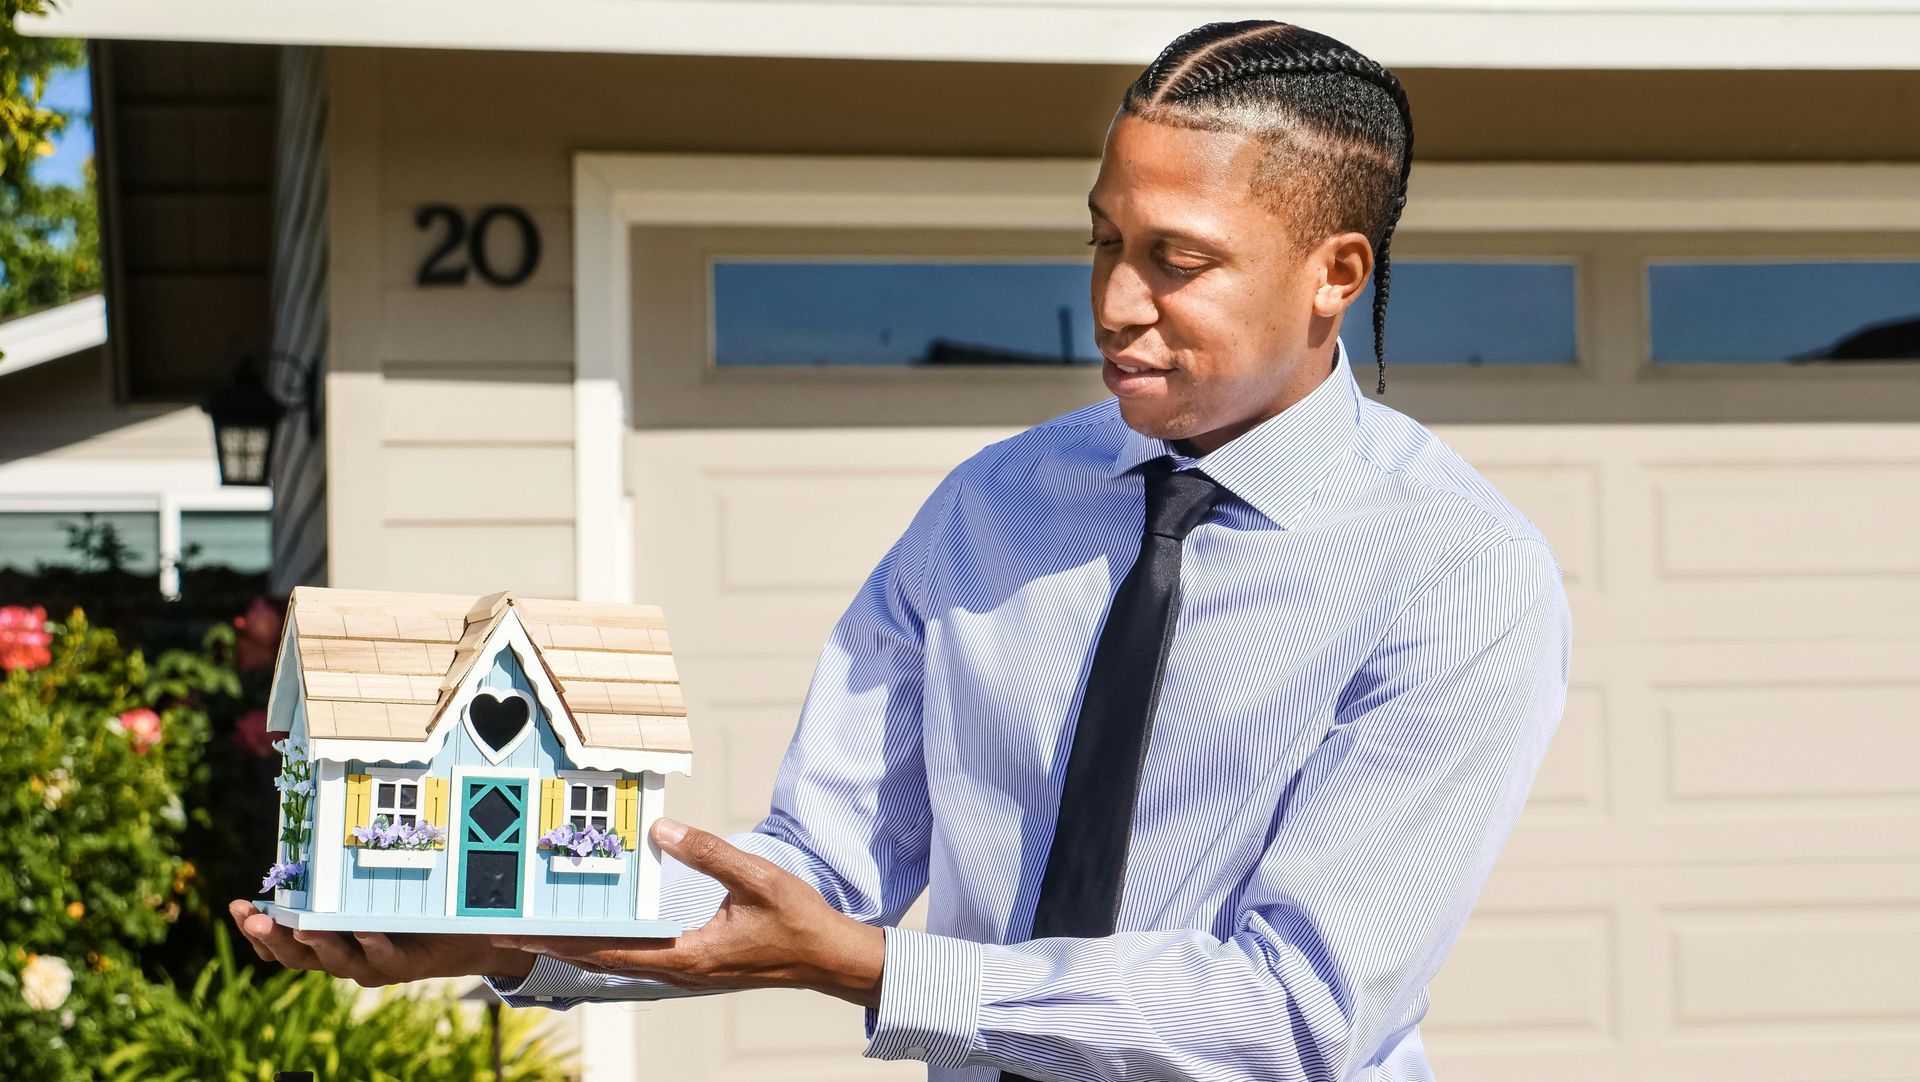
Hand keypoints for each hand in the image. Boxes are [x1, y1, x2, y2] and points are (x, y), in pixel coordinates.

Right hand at [227, 899, 535, 987]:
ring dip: (318, 944)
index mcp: (325, 940)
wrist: (458, 938)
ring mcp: (369, 964)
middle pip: (297, 957)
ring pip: (336, 961)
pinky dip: (372, 943)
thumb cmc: (404, 909)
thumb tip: (312, 829)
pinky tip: (362, 928)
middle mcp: (341, 956)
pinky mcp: (401, 965)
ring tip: (301, 926)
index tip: (235, 905)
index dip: (255, 930)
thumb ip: (337, 876)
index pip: (279, 943)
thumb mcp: (365, 891)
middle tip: (254, 921)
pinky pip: (384, 957)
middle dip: (273, 939)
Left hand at [492, 819, 886, 1007]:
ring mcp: (687, 969)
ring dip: (582, 945)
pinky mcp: (697, 963)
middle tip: (508, 931)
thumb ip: (710, 853)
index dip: (561, 940)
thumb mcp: (758, 880)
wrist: (829, 958)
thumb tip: (662, 829)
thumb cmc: (799, 922)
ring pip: (620, 959)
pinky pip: (642, 955)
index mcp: (688, 955)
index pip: (610, 949)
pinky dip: (612, 943)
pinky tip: (603, 930)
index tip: (518, 932)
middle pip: (604, 959)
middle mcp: (680, 969)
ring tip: (544, 928)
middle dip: (557, 944)